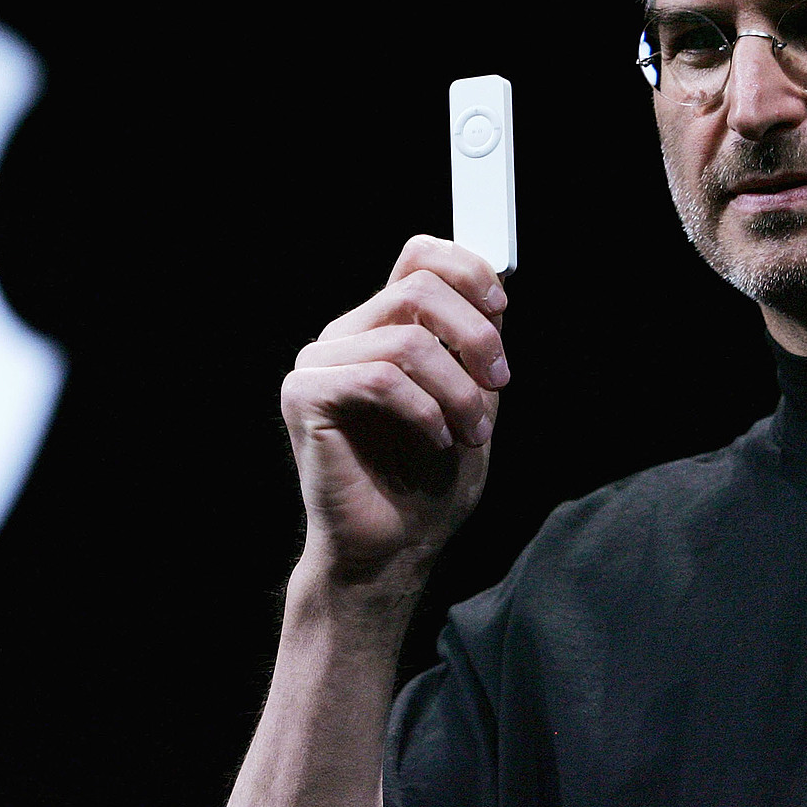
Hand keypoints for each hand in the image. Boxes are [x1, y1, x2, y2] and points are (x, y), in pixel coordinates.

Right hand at [280, 235, 509, 581]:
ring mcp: (318, 364)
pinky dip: (423, 410)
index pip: (418, 256)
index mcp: (380, 327)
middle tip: (498, 384)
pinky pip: (380, 379)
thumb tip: (494, 297)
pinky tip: (435, 440)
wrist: (393, 551)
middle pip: (418, 287)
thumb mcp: (472, 401)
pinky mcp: (304, 396)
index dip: (466, 269)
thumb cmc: (428, 484)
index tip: (502, 310)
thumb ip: (473, 348)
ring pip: (406, 339)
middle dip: (475, 336)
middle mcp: (345, 336)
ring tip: (472, 433)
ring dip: (457, 389)